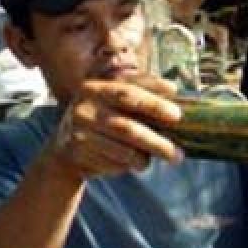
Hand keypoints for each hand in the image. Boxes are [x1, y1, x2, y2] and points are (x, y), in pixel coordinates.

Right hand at [48, 74, 183, 181]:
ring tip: (174, 156)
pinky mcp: (78, 145)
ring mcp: (80, 123)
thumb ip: (140, 105)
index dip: (152, 86)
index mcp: (99, 86)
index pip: (128, 83)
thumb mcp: (116, 110)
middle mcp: (87, 100)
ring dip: (154, 147)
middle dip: (156, 113)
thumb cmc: (104, 127)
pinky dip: (133, 162)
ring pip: (125, 136)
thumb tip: (180, 105)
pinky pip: (115, 156)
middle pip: (127, 106)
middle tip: (179, 123)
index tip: (175, 91)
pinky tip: (142, 164)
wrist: (67, 153)